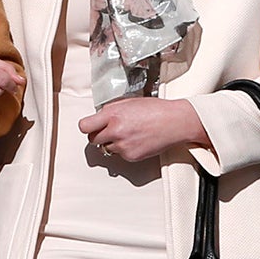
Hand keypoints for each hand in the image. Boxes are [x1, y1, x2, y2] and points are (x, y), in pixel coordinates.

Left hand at [78, 97, 207, 163]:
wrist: (175, 122)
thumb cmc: (155, 109)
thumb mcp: (128, 102)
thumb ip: (111, 110)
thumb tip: (99, 117)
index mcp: (113, 114)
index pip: (84, 126)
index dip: (87, 127)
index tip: (90, 127)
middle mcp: (116, 131)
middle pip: (92, 139)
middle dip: (99, 135)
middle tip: (108, 130)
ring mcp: (123, 145)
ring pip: (106, 148)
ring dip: (113, 142)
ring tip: (128, 133)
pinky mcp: (131, 156)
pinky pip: (120, 155)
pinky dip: (125, 149)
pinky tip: (137, 140)